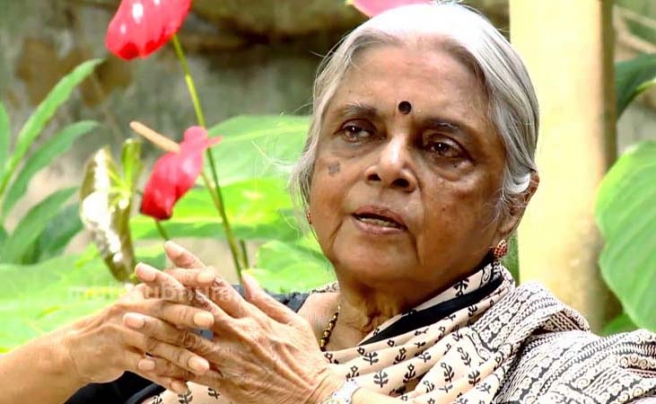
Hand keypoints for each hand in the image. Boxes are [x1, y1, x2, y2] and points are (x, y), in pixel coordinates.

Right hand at [61, 262, 216, 393]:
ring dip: (182, 357)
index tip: (211, 274)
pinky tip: (182, 387)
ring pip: (157, 344)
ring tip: (203, 366)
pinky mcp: (117, 357)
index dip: (190, 276)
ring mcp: (122, 333)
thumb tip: (209, 287)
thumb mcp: (140, 304)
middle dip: (188, 314)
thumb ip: (170, 297)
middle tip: (210, 319)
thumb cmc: (122, 323)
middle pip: (163, 310)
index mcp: (142, 292)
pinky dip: (165, 379)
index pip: (169, 279)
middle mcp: (132, 308)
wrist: (77, 348)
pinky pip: (145, 369)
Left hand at [142, 244, 340, 403]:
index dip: (191, 266)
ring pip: (185, 341)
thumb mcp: (292, 322)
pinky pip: (191, 375)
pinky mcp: (226, 385)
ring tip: (129, 316)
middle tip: (140, 272)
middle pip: (193, 307)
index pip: (215, 285)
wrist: (313, 396)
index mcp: (252, 317)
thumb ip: (265, 300)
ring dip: (155, 328)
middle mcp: (237, 335)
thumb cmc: (305, 358)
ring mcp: (229, 361)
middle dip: (165, 287)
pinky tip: (145, 360)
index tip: (171, 250)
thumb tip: (245, 277)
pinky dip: (167, 368)